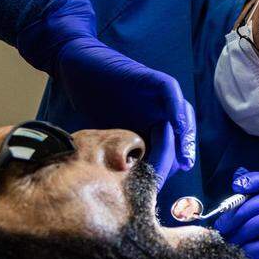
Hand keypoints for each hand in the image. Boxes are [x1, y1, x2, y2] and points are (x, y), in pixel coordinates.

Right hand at [19, 0, 195, 187]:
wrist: (75, 68)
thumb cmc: (89, 103)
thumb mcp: (107, 136)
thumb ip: (122, 156)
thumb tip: (126, 189)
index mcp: (151, 124)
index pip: (172, 148)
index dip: (169, 166)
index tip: (163, 183)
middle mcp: (159, 110)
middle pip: (182, 134)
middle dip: (179, 154)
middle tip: (171, 172)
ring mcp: (156, 95)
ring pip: (183, 114)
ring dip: (184, 136)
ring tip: (180, 156)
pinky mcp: (149, 78)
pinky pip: (171, 91)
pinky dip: (176, 108)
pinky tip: (176, 126)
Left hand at [215, 168, 258, 258]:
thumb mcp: (246, 235)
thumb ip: (243, 210)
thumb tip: (235, 176)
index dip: (256, 179)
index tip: (236, 185)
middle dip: (242, 210)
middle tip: (222, 227)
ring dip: (247, 229)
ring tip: (232, 243)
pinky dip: (253, 249)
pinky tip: (243, 256)